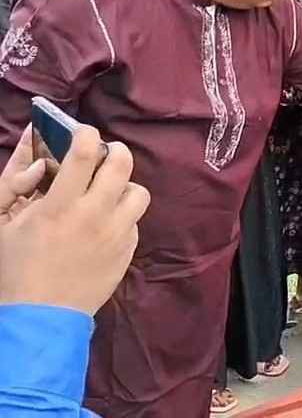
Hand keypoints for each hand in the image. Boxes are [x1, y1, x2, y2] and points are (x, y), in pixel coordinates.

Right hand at [0, 126, 149, 314]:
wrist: (40, 317)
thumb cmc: (14, 270)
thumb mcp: (3, 226)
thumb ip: (16, 187)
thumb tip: (38, 162)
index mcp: (60, 207)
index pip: (84, 154)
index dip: (86, 134)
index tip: (84, 133)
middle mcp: (95, 216)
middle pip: (122, 165)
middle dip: (115, 152)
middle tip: (104, 155)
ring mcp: (116, 235)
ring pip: (139, 193)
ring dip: (124, 186)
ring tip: (108, 192)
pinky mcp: (127, 252)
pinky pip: (135, 222)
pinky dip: (123, 217)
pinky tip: (105, 224)